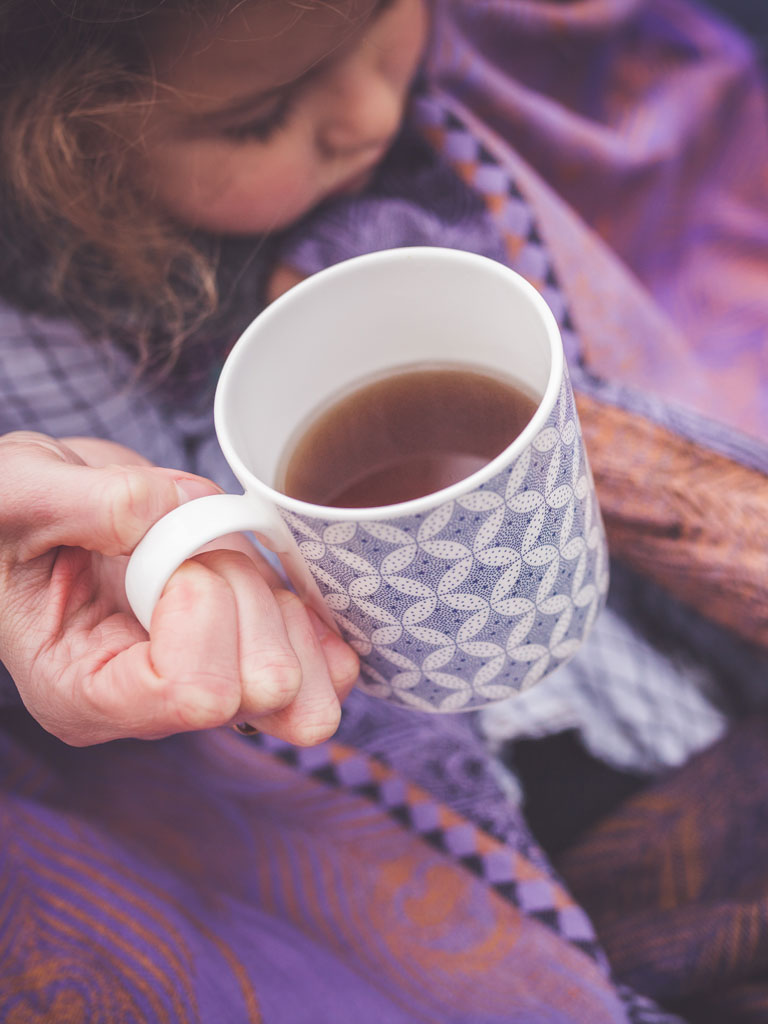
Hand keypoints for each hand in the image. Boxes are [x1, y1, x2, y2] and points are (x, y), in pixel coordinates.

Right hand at [0, 432, 358, 746]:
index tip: (162, 556)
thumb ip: (86, 502)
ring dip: (275, 602)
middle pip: (261, 685)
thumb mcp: (16, 492)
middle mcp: (154, 709)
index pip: (193, 692)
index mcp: (83, 694)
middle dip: (241, 593)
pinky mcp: (249, 658)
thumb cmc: (14, 516)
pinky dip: (313, 617)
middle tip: (188, 549)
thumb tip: (170, 514)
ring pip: (305, 685)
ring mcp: (209, 688)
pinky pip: (327, 671)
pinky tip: (266, 581)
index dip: (199, 607)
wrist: (52, 510)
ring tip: (217, 562)